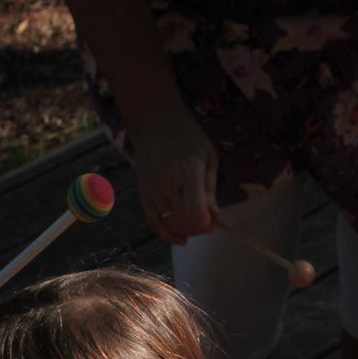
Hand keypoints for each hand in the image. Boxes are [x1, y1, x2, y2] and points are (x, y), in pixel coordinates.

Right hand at [127, 102, 218, 246]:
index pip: (197, 212)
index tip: (212, 222)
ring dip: (184, 231)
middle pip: (184, 222)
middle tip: (204, 224)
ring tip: (192, 225)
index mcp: (190, 172)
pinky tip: (177, 238)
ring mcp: (154, 189)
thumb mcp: (208, 155)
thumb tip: (214, 215)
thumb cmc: (187, 136)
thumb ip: (211, 187)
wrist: (154, 121)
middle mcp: (170, 183)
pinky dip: (166, 234)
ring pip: (170, 224)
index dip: (206, 224)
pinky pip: (153, 222)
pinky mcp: (143, 193)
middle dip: (198, 229)